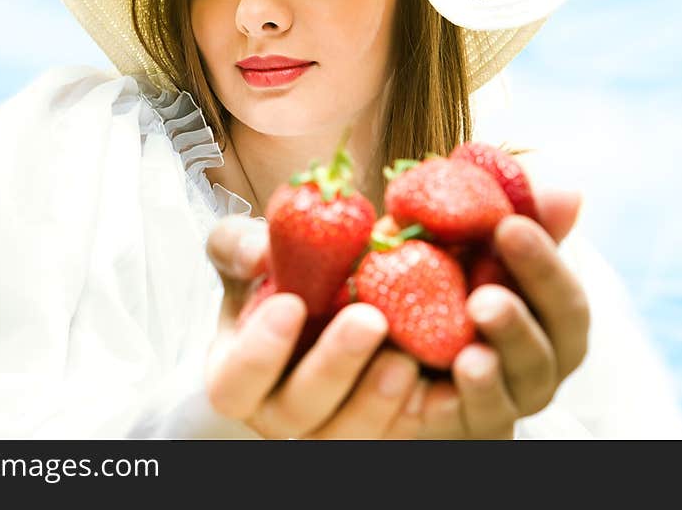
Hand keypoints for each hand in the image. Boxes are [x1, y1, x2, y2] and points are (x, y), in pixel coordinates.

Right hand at [205, 215, 423, 438]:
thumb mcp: (249, 250)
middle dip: (335, 366)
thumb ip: (240, 246)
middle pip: (297, 412)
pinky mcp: (382, 427)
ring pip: (350, 435)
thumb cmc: (278, 275)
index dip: (259, 352)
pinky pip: (402, 431)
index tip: (291, 303)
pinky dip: (425, 408)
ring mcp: (331, 427)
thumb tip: (259, 254)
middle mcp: (280, 411)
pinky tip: (447, 381)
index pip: (233, 382)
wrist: (329, 292)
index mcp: (236, 372)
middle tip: (369, 319)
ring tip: (406, 353)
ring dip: (379, 398)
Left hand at [384, 188, 590, 438]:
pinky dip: (477, 390)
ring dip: (504, 348)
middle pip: (555, 338)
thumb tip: (569, 191)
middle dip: (524, 309)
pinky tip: (461, 364)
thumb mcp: (474, 258)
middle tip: (486, 291)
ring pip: (524, 378)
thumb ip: (513, 228)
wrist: (409, 364)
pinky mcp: (477, 422)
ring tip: (477, 327)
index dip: (543, 260)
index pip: (564, 292)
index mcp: (553, 320)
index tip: (508, 225)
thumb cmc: (452, 297)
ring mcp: (514, 396)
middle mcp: (545, 361)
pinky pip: (482, 411)